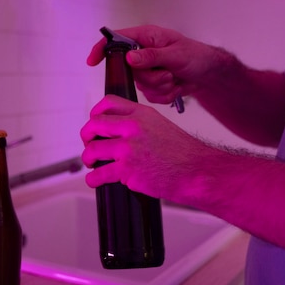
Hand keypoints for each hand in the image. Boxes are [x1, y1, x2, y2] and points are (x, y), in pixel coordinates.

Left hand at [81, 94, 213, 202]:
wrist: (197, 171)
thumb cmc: (183, 154)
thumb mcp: (161, 126)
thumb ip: (140, 124)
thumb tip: (118, 131)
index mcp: (141, 114)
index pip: (108, 103)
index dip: (95, 113)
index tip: (93, 122)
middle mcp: (133, 128)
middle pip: (94, 124)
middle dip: (86, 136)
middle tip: (89, 144)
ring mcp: (129, 148)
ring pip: (93, 150)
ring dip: (88, 158)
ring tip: (92, 164)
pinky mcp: (127, 170)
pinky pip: (99, 174)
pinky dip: (93, 179)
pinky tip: (95, 180)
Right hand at [87, 25, 217, 104]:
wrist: (207, 74)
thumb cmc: (195, 55)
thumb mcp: (176, 53)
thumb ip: (152, 56)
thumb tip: (130, 58)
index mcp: (145, 39)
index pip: (116, 41)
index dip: (102, 50)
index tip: (93, 61)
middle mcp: (142, 55)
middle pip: (129, 71)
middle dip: (150, 77)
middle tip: (168, 72)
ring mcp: (145, 71)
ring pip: (141, 86)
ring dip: (161, 86)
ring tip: (174, 77)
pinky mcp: (151, 86)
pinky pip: (150, 96)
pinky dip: (165, 94)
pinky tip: (175, 85)